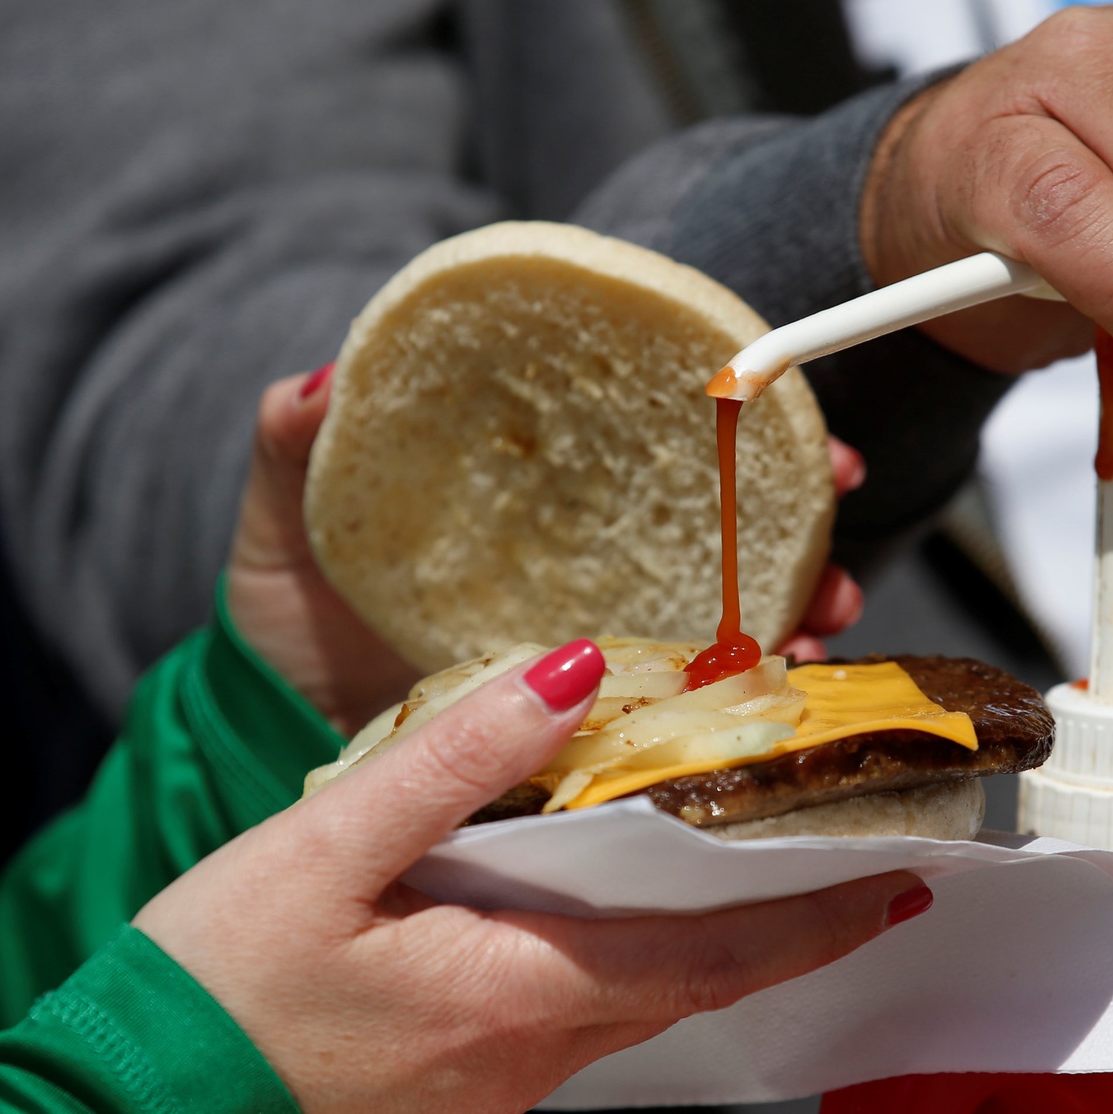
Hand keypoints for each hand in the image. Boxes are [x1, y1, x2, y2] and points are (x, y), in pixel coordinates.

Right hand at [133, 640, 927, 1113]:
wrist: (135, 1111)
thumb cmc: (219, 979)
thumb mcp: (332, 843)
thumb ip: (458, 755)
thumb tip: (577, 668)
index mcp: (519, 993)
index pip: (713, 956)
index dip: (816, 920)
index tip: (902, 884)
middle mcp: (528, 1050)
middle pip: (693, 979)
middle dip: (783, 924)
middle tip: (849, 856)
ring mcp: (495, 1073)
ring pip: (638, 997)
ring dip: (707, 938)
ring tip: (752, 863)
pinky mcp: (459, 1071)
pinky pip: (578, 1008)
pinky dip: (630, 954)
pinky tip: (612, 904)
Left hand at [231, 365, 869, 696]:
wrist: (275, 733)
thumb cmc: (289, 613)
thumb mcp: (284, 522)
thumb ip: (294, 445)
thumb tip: (320, 380)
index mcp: (528, 486)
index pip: (639, 425)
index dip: (724, 408)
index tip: (783, 399)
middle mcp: (579, 551)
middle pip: (713, 512)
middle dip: (795, 506)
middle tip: (838, 499)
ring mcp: (593, 635)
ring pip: (721, 605)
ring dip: (791, 603)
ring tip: (815, 619)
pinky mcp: (587, 720)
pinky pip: (681, 702)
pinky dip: (736, 700)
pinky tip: (764, 701)